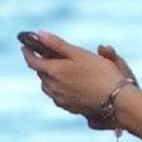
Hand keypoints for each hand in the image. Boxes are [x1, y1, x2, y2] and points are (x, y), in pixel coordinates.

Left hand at [19, 30, 138, 129]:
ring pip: (48, 85)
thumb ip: (57, 44)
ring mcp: (60, 99)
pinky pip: (57, 95)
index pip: (32, 62)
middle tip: (46, 54)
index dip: (27, 52)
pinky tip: (70, 84)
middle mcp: (52, 87)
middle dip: (42, 63)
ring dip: (49, 76)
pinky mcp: (68, 107)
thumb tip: (38, 34)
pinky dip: (58, 87)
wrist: (115, 100)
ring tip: (59, 69)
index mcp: (53, 71)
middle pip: (41, 73)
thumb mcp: (78, 54)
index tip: (25, 45)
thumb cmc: (100, 72)